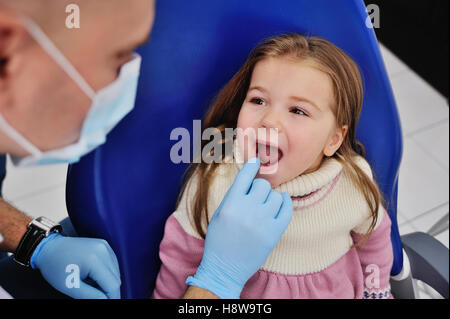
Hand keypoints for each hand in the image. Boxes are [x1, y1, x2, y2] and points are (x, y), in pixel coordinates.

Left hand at [31, 233, 120, 298]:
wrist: (49, 248)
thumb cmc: (55, 266)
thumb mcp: (70, 286)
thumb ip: (91, 296)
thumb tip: (106, 300)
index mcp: (95, 259)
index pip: (113, 284)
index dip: (112, 297)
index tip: (106, 302)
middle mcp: (103, 250)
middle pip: (116, 278)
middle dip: (108, 290)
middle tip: (94, 295)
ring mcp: (104, 246)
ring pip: (116, 272)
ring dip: (108, 282)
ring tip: (91, 284)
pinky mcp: (104, 246)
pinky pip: (112, 264)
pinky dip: (107, 274)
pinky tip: (94, 276)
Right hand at [186, 158, 292, 297]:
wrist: (225, 267)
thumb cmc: (219, 238)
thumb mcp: (219, 213)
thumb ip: (234, 195)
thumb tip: (251, 176)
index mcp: (231, 204)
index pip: (245, 177)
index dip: (252, 166)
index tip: (256, 161)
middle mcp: (247, 211)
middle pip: (263, 185)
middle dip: (259, 188)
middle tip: (255, 196)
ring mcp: (263, 222)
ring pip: (276, 195)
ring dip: (270, 198)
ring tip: (264, 206)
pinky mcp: (275, 233)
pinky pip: (287, 209)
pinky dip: (285, 203)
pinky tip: (281, 202)